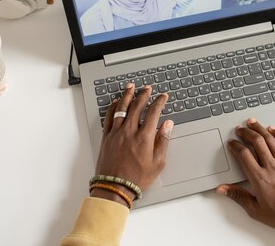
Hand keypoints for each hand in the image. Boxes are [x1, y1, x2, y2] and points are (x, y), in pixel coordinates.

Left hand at [92, 83, 173, 205]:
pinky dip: (113, 107)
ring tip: (131, 87)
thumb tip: (168, 125)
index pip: (154, 112)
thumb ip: (163, 141)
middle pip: (137, 106)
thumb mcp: (158, 162)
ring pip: (122, 108)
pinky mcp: (107, 137)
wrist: (115, 187)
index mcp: (144, 137)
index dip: (159, 102)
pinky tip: (116, 102)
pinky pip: (109, 117)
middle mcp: (129, 131)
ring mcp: (116, 133)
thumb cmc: (137, 178)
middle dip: (144, 94)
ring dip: (127, 96)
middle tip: (147, 88)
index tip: (163, 97)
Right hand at [217, 118, 274, 243]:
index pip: (243, 155)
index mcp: (259, 178)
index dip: (235, 146)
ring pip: (270, 139)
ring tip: (252, 122)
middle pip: (256, 142)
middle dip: (246, 132)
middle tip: (239, 129)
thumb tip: (222, 189)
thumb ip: (238, 196)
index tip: (231, 143)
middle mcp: (271, 167)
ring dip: (259, 128)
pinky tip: (272, 129)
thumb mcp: (255, 210)